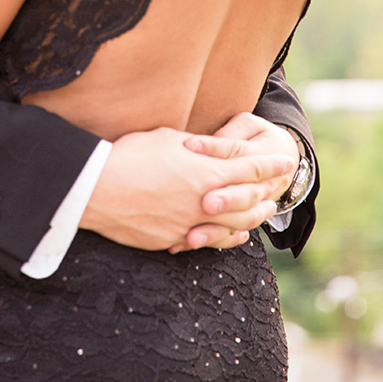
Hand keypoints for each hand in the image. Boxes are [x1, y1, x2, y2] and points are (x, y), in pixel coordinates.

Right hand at [80, 125, 293, 252]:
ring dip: (252, 219)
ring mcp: (190, 224)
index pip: (250, 168)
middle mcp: (204, 202)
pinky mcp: (173, 240)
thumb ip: (194, 147)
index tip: (285, 161)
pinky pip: (209, 243)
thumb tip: (207, 149)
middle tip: (277, 188)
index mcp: (206, 172)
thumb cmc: (129, 156)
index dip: (271, 165)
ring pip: (234, 227)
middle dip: (267, 193)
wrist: (97, 190)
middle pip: (249, 202)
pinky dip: (227, 239)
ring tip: (262, 212)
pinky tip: (233, 235)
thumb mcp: (166, 139)